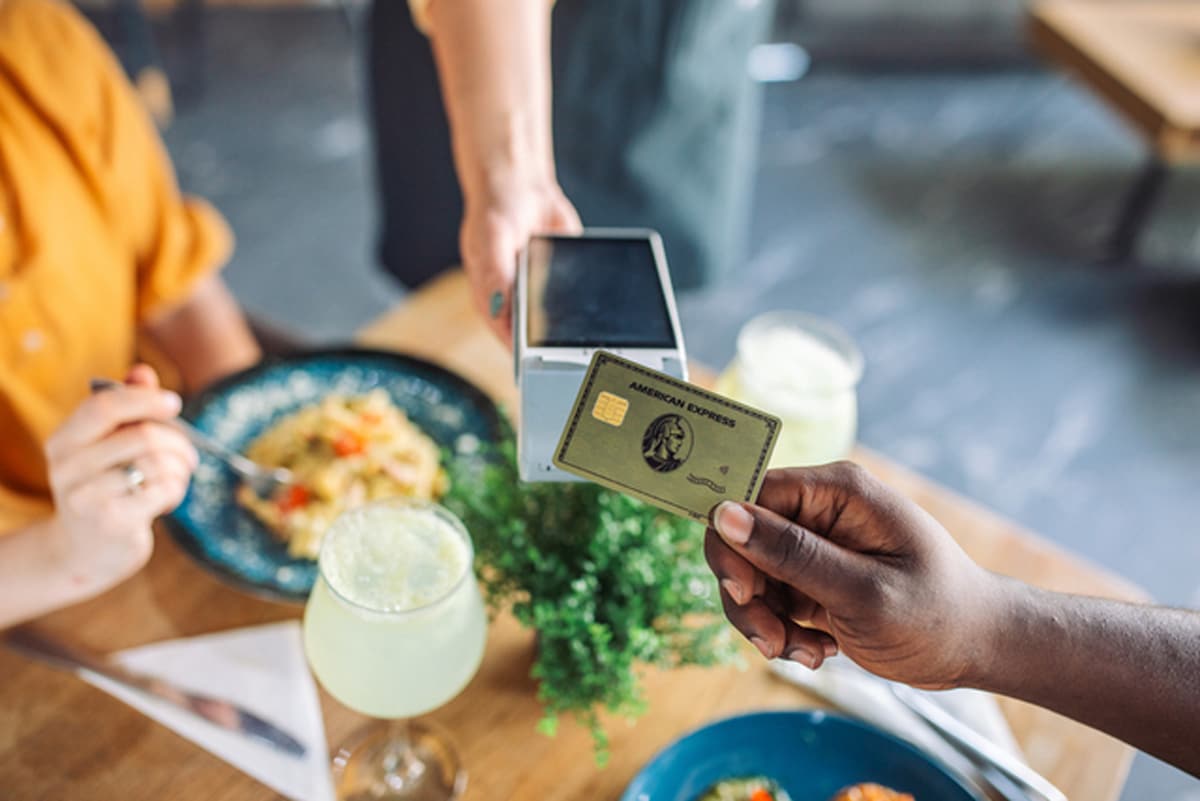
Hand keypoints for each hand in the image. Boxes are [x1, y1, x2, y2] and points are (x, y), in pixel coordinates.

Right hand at [44, 365, 197, 591]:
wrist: (83, 551)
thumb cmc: (102, 488)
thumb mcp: (105, 448)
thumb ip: (123, 409)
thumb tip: (142, 373)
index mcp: (63, 441)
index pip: (104, 407)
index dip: (143, 399)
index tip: (174, 403)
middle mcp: (68, 468)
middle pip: (142, 436)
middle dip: (177, 442)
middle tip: (189, 454)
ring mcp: (87, 498)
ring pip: (157, 464)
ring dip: (180, 469)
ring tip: (176, 478)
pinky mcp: (112, 522)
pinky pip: (163, 490)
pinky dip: (176, 490)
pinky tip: (167, 498)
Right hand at [460, 176, 580, 345]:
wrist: (522, 185)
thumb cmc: (496, 210)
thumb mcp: (490, 237)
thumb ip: (494, 272)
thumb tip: (497, 307)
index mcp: (490, 297)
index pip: (506, 334)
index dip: (521, 351)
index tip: (537, 360)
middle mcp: (514, 300)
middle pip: (534, 333)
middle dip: (550, 342)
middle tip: (566, 348)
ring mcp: (538, 293)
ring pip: (557, 320)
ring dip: (570, 324)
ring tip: (585, 330)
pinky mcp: (560, 282)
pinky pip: (575, 299)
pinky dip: (585, 301)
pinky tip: (595, 302)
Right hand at [705, 462, 1003, 688]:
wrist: (977, 648)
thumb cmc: (937, 613)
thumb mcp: (863, 590)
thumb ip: (793, 554)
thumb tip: (724, 514)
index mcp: (836, 491)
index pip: (751, 494)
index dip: (733, 540)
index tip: (743, 592)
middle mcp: (820, 510)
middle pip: (741, 538)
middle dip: (747, 594)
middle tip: (771, 639)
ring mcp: (815, 546)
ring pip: (749, 576)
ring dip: (765, 622)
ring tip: (805, 653)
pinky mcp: (813, 580)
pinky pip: (769, 601)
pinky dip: (781, 632)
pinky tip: (818, 652)